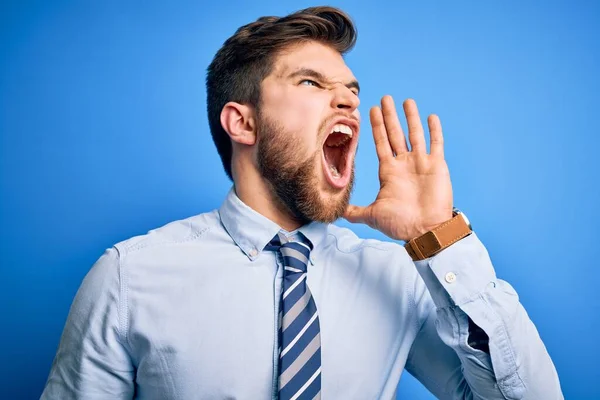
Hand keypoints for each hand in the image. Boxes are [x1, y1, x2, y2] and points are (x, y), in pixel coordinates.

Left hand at [344, 96, 452, 240]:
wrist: (425, 231)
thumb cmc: (400, 224)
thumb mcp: (372, 215)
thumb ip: (355, 211)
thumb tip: (336, 213)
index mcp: (388, 171)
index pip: (380, 143)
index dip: (375, 127)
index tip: (370, 110)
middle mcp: (403, 164)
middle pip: (395, 134)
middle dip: (389, 116)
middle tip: (385, 98)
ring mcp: (421, 163)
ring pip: (415, 134)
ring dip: (410, 117)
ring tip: (406, 101)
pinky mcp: (437, 166)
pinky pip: (436, 144)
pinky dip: (434, 130)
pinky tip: (430, 117)